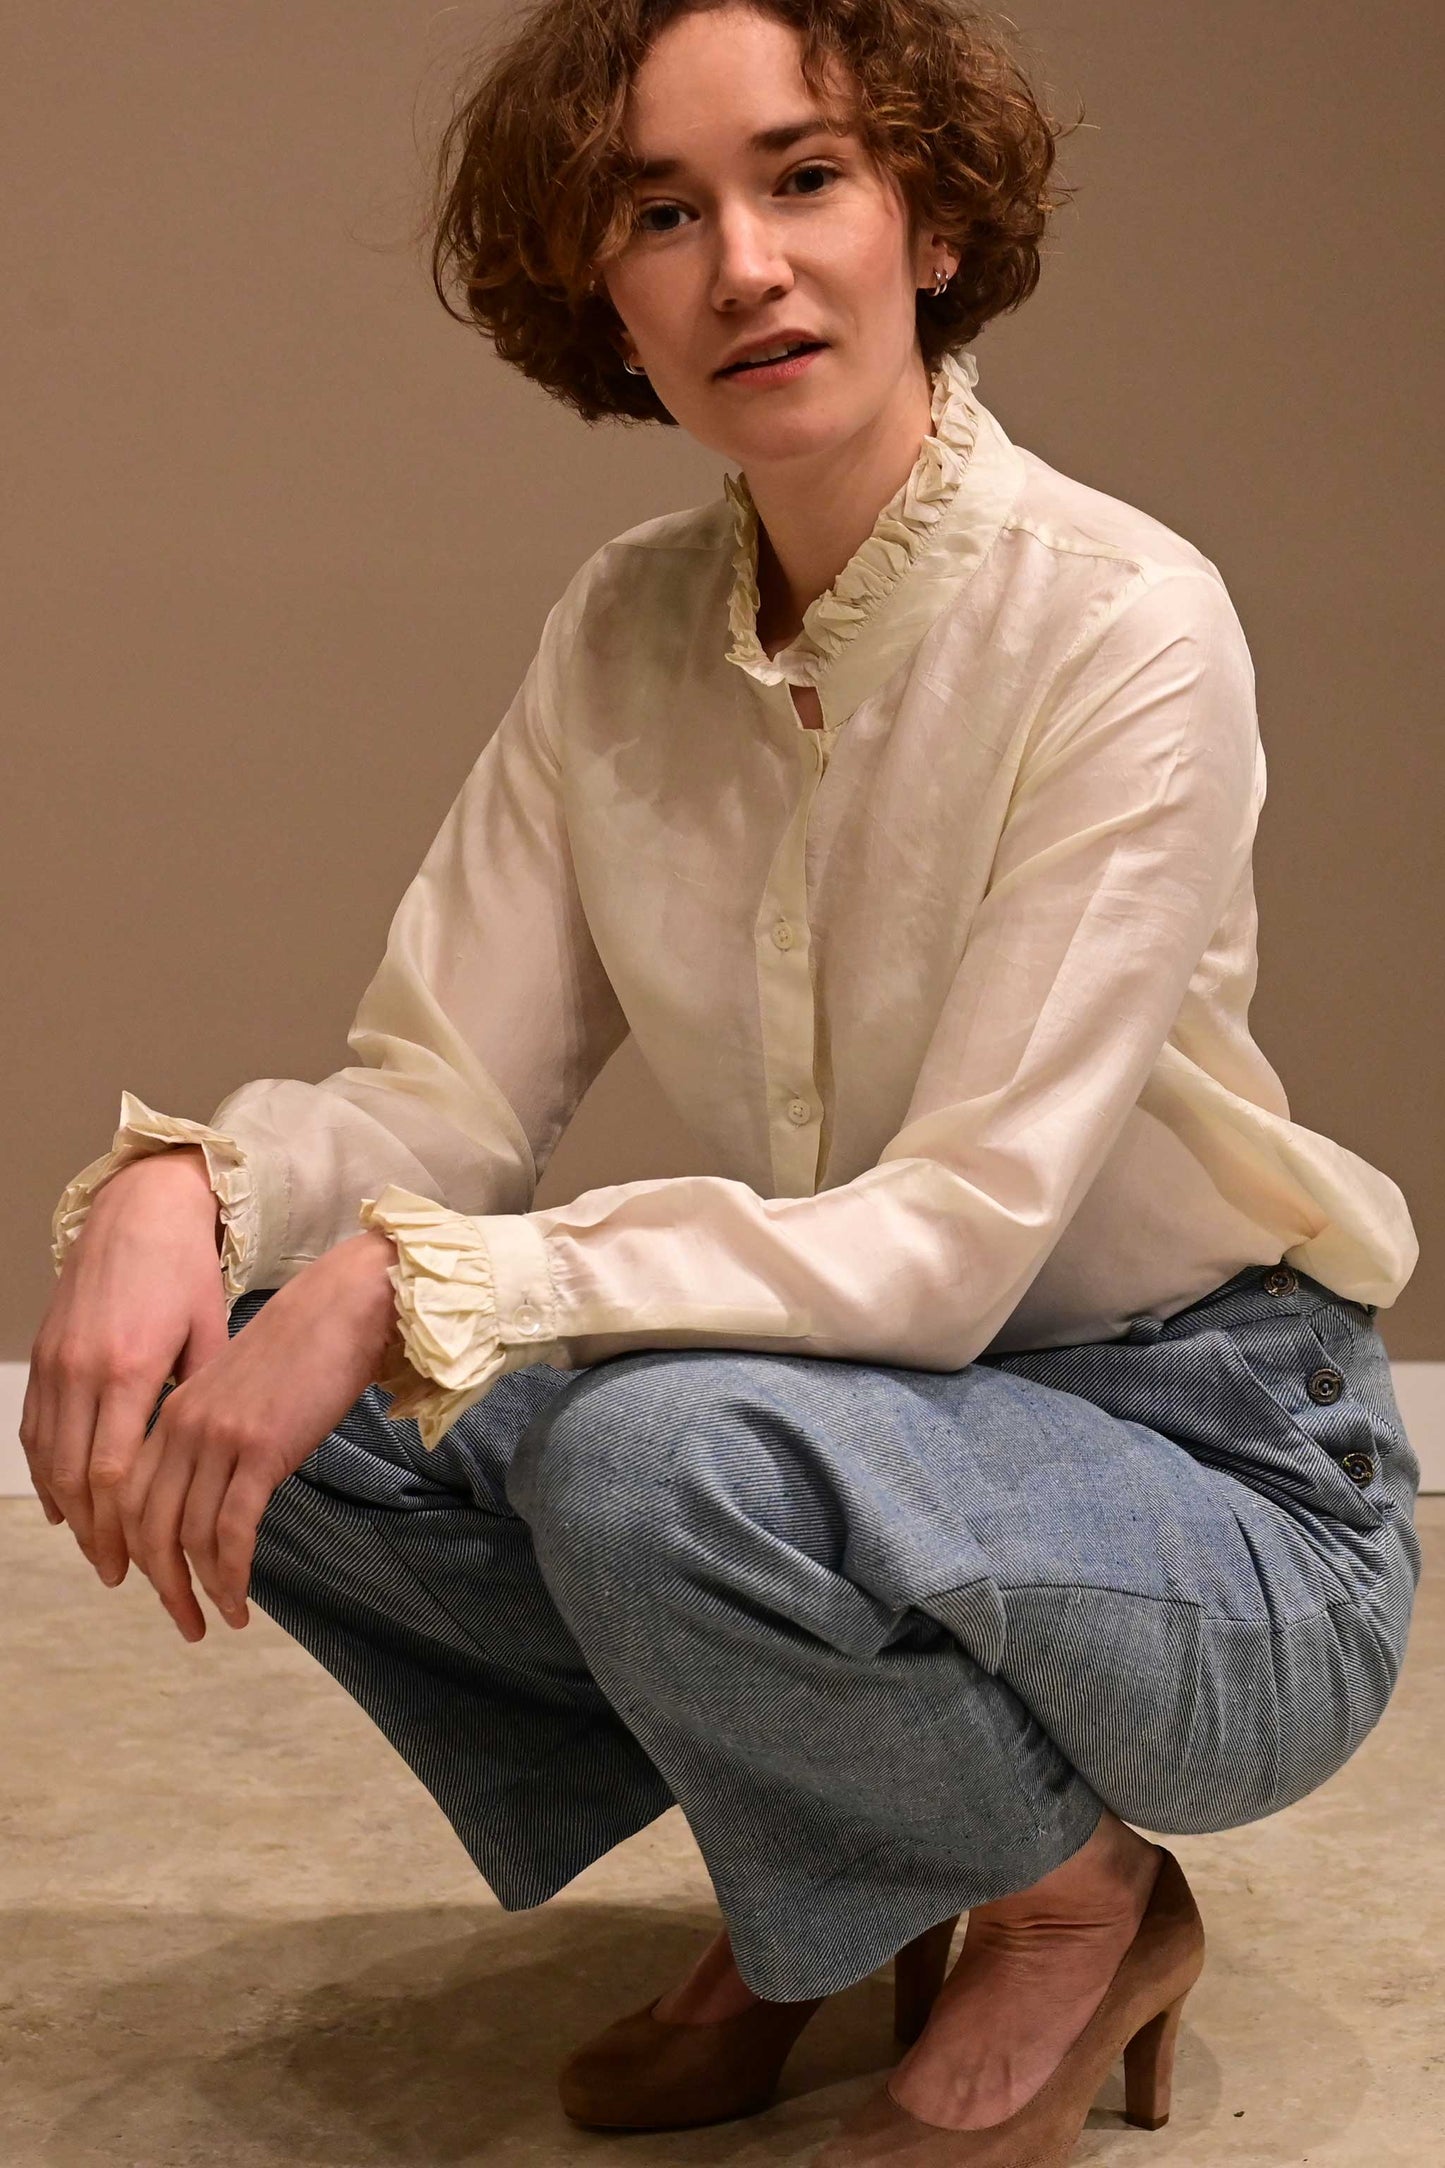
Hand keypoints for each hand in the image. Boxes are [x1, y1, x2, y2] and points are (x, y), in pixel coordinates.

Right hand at [22, 1147, 226, 1584]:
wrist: (138, 1209)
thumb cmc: (185, 1270)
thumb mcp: (209, 1332)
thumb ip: (202, 1394)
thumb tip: (209, 1455)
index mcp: (133, 1368)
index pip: (116, 1469)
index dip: (125, 1524)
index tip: (142, 1565)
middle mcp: (85, 1369)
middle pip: (78, 1476)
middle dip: (97, 1534)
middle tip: (120, 1575)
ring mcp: (58, 1362)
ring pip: (50, 1457)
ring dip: (69, 1511)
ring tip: (94, 1549)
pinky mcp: (45, 1353)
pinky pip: (35, 1428)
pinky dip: (45, 1471)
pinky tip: (61, 1503)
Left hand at [115, 1229, 405, 1640]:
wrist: (345, 1307)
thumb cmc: (304, 1347)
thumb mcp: (238, 1389)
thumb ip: (213, 1433)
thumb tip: (212, 1487)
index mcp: (173, 1412)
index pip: (130, 1496)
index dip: (136, 1549)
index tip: (158, 1584)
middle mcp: (183, 1427)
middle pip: (148, 1525)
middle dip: (163, 1585)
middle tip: (184, 1623)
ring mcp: (219, 1438)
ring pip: (189, 1535)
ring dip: (200, 1589)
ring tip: (220, 1618)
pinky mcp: (261, 1450)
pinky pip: (232, 1529)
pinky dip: (232, 1573)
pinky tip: (242, 1598)